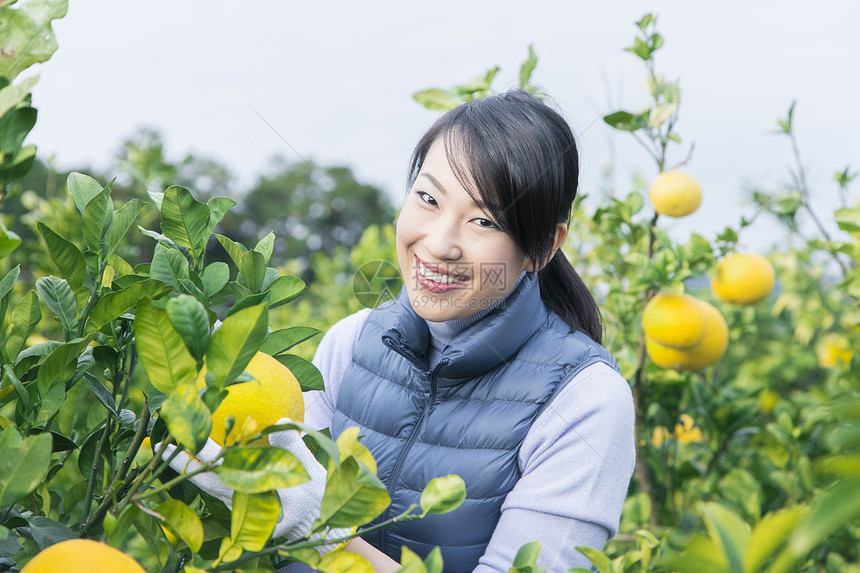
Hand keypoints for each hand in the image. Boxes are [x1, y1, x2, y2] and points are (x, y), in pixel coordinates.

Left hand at [160, 418, 349, 553]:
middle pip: (204, 480)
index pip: (222, 467)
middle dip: (181, 463)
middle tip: (158, 445)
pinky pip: (217, 490)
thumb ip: (291, 445)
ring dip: (188, 470)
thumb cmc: (315, 496)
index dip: (201, 452)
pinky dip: (203, 475)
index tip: (184, 436)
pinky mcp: (239, 509)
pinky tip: (193, 461)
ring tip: (168, 450)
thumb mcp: (308, 469)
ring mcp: (238, 508)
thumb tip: (281, 420)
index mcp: (257, 492)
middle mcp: (242, 503)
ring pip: (207, 487)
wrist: (318, 529)